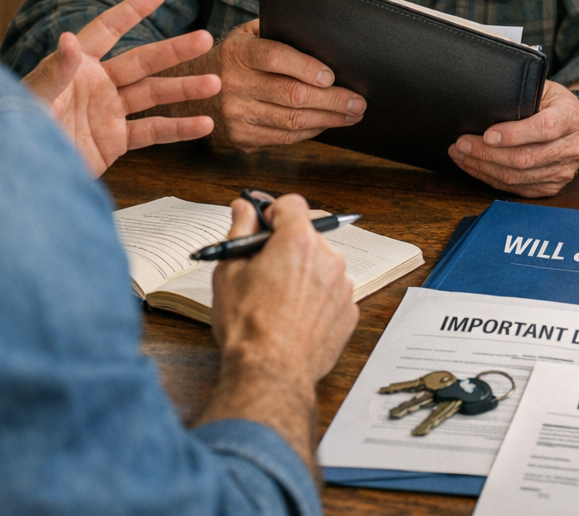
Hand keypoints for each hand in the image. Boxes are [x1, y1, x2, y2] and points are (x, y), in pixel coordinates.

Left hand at [22, 0, 220, 175]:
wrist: (19, 175)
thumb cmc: (16, 130)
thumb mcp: (33, 98)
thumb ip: (54, 72)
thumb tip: (69, 39)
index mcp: (77, 65)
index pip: (108, 30)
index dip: (133, 9)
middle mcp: (97, 84)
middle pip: (143, 62)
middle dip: (174, 50)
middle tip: (205, 38)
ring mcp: (108, 112)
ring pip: (153, 95)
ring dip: (184, 89)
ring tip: (214, 83)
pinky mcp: (114, 141)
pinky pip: (152, 132)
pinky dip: (179, 129)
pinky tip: (204, 124)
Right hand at [202, 193, 358, 469]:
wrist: (270, 374)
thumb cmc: (247, 327)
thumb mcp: (229, 272)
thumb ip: (240, 232)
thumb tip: (244, 209)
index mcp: (298, 241)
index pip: (292, 203)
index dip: (274, 211)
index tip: (264, 225)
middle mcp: (328, 257)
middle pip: (310, 233)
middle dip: (289, 243)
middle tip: (267, 265)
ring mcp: (342, 285)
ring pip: (322, 263)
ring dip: (305, 270)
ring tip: (279, 299)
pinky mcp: (349, 311)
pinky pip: (332, 291)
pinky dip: (317, 297)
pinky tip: (295, 316)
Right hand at [212, 19, 366, 150]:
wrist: (189, 91)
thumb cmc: (231, 58)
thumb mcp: (245, 35)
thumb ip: (276, 32)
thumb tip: (321, 37)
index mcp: (238, 52)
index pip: (276, 58)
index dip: (306, 67)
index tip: (332, 75)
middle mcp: (234, 84)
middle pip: (292, 95)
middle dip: (332, 100)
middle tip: (358, 101)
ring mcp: (236, 114)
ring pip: (292, 121)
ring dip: (328, 119)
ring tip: (352, 114)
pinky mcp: (240, 137)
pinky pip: (283, 138)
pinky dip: (310, 132)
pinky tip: (327, 123)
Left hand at [448, 81, 578, 197]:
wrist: (577, 123)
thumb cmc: (554, 102)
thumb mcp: (544, 89)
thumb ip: (522, 97)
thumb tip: (484, 105)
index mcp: (571, 118)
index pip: (544, 128)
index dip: (514, 134)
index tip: (487, 134)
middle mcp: (571, 147)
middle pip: (526, 158)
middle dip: (487, 154)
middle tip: (461, 144)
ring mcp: (564, 170)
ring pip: (518, 176)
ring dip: (484, 168)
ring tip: (461, 156)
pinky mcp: (553, 185)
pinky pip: (518, 187)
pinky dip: (492, 179)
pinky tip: (476, 168)